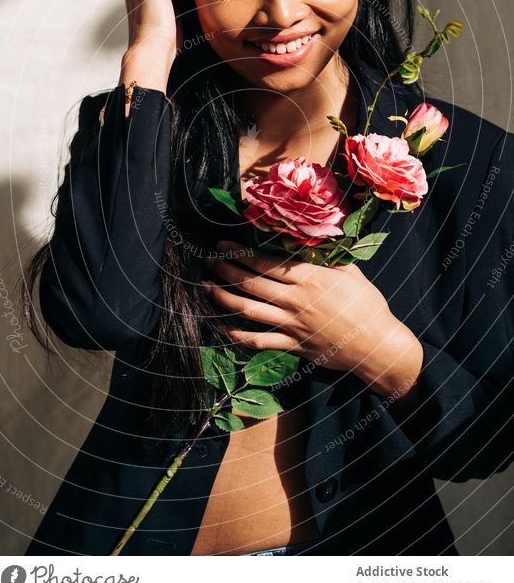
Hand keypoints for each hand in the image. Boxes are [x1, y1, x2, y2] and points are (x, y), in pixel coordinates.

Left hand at [203, 240, 423, 397]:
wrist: (376, 344)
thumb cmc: (366, 304)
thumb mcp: (351, 271)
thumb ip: (327, 255)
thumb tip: (310, 237)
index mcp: (310, 278)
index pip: (266, 262)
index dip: (241, 252)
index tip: (224, 244)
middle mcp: (296, 300)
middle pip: (251, 282)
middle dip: (225, 269)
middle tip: (209, 260)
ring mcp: (292, 324)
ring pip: (249, 310)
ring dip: (223, 297)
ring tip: (206, 287)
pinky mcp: (292, 345)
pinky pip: (259, 341)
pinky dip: (239, 336)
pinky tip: (223, 327)